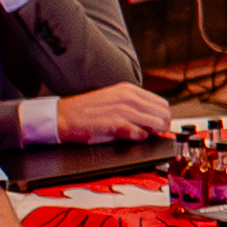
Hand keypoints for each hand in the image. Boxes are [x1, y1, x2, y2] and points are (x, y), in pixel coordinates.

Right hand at [57, 81, 174, 139]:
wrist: (62, 117)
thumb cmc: (86, 111)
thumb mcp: (113, 100)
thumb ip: (133, 105)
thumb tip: (153, 117)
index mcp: (128, 90)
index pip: (161, 103)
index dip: (162, 116)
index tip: (159, 125)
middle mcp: (128, 98)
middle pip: (164, 113)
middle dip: (162, 125)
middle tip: (154, 132)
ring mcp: (123, 110)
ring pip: (157, 123)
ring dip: (154, 132)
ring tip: (141, 133)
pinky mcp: (117, 124)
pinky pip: (142, 133)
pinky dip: (140, 137)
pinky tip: (131, 135)